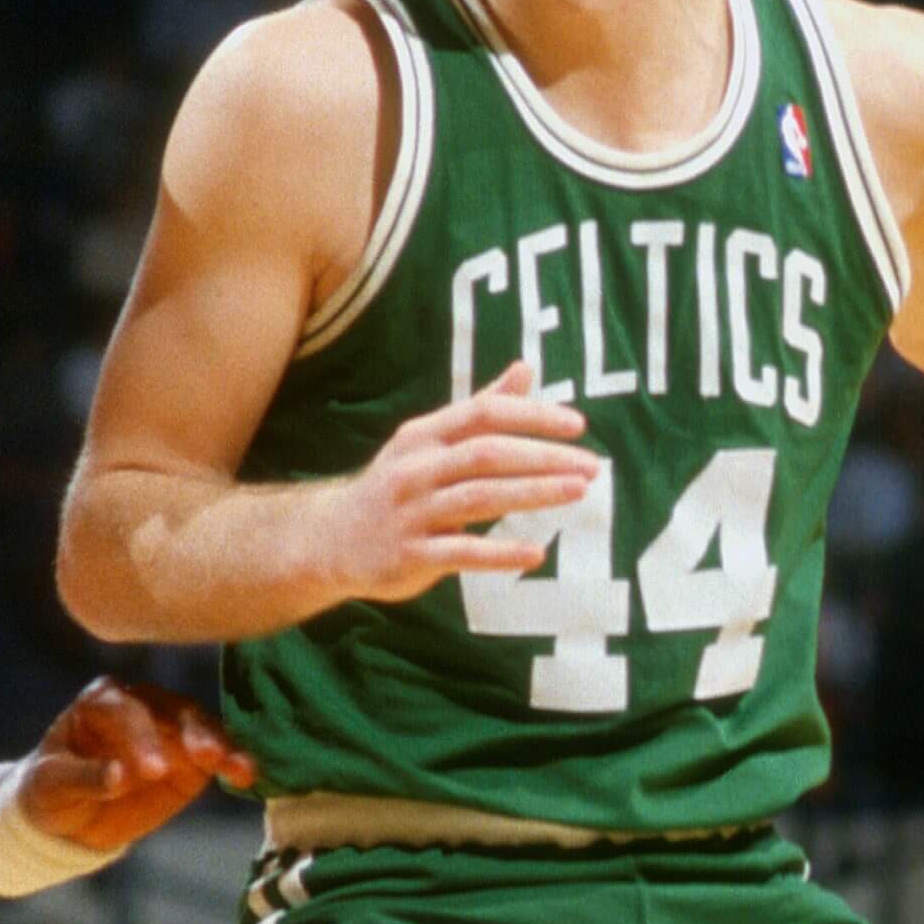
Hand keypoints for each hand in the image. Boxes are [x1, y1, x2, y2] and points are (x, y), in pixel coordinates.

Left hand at [19, 677, 255, 850]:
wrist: (69, 818)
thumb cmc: (51, 790)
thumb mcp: (51, 786)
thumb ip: (84, 778)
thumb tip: (119, 777)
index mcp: (102, 700)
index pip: (126, 709)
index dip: (139, 736)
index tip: (150, 772)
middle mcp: (142, 703)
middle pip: (172, 709)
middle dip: (190, 733)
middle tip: (204, 758)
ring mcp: (171, 727)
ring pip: (201, 725)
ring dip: (221, 743)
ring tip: (236, 766)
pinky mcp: (191, 756)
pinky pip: (217, 753)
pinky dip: (233, 761)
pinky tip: (246, 773)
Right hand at [318, 361, 598, 605]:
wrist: (331, 540)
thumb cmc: (399, 485)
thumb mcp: (429, 441)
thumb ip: (480, 408)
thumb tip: (525, 368)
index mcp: (424, 435)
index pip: (484, 413)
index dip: (531, 416)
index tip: (578, 426)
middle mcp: (416, 468)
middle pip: (487, 454)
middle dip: (544, 458)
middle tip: (593, 466)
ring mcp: (411, 513)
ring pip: (480, 498)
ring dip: (533, 494)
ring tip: (578, 493)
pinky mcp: (409, 555)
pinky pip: (461, 553)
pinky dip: (500, 553)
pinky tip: (536, 554)